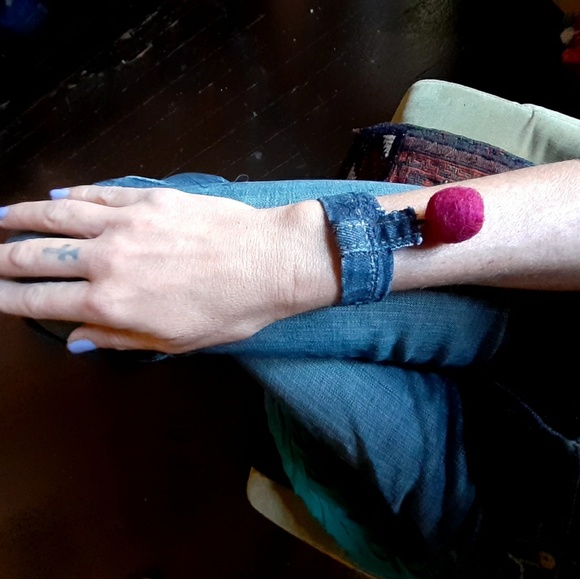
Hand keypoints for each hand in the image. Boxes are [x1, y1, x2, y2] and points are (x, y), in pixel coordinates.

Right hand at [0, 186, 339, 352]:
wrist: (269, 262)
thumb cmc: (228, 311)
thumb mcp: (173, 341)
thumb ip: (118, 338)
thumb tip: (76, 341)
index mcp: (110, 303)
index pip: (40, 300)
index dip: (7, 299)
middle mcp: (106, 260)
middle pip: (37, 256)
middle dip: (3, 258)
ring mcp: (124, 224)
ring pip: (57, 217)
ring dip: (22, 217)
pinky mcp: (147, 199)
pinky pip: (97, 195)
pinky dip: (71, 196)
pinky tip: (55, 197)